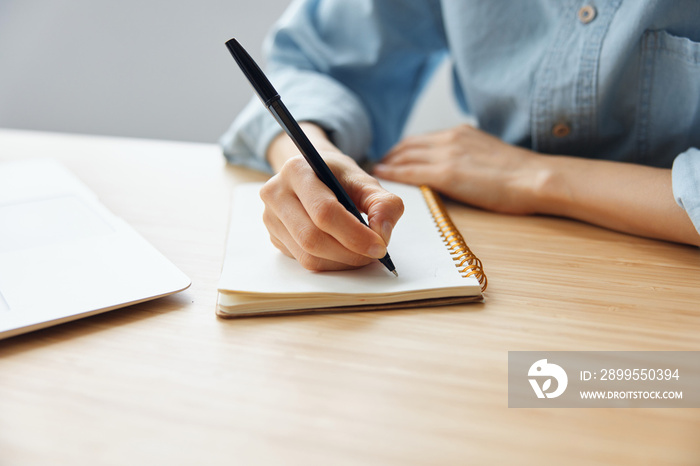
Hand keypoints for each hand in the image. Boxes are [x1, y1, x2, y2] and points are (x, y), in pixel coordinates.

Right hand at [262, 125, 403, 270]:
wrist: (314, 174)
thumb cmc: (338, 177)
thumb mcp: (364, 180)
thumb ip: (383, 203)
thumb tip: (382, 235)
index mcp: (297, 170)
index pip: (324, 211)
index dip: (355, 234)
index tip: (380, 246)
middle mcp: (276, 193)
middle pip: (312, 238)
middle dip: (349, 253)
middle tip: (374, 254)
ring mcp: (270, 218)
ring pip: (308, 256)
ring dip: (342, 262)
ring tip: (362, 253)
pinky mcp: (274, 237)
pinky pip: (304, 261)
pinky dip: (331, 263)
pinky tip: (344, 251)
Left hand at [373, 124, 548, 213]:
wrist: (536, 177)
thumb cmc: (521, 174)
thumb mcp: (490, 153)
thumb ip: (469, 155)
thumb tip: (459, 166)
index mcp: (461, 133)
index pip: (421, 139)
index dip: (402, 149)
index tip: (391, 156)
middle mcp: (450, 138)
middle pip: (407, 144)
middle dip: (390, 155)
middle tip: (377, 165)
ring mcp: (446, 154)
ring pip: (404, 155)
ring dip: (387, 163)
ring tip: (374, 172)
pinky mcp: (446, 173)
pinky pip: (410, 171)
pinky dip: (393, 173)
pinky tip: (382, 177)